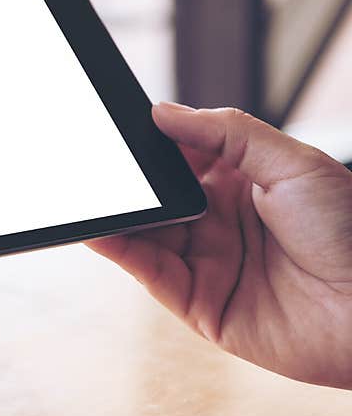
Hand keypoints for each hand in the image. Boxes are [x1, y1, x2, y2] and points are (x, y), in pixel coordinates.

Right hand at [87, 102, 351, 388]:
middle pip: (157, 194)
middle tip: (97, 159)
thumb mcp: (293, 162)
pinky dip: (118, 247)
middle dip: (128, 178)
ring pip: (145, 231)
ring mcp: (206, 261)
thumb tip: (164, 112)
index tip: (120, 126)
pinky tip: (98, 227)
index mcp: (242, 183)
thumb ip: (226, 133)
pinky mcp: (195, 303)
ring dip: (117, 212)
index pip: (180, 156)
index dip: (151, 142)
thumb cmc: (351, 233)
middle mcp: (218, 221)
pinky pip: (147, 269)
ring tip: (88, 191)